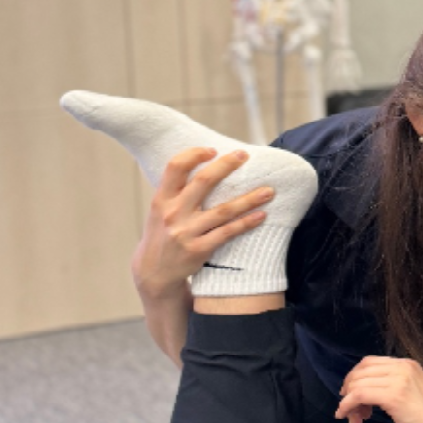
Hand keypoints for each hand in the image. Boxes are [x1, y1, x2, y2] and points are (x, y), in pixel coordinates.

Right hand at [131, 147, 272, 297]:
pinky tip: (261, 215)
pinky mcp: (199, 249)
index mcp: (162, 199)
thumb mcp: (159, 210)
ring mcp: (187, 232)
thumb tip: (206, 165)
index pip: (175, 167)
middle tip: (244, 155)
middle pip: (203, 182)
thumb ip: (176, 191)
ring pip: (224, 210)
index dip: (194, 154)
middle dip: (226, 165)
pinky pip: (228, 233)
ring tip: (269, 191)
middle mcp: (173, 213)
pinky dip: (246, 223)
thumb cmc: (162, 234)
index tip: (213, 150)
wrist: (154, 272)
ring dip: (249, 199)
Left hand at [335, 356, 422, 422]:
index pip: (369, 363)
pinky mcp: (394, 396)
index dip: (355, 379)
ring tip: (355, 419)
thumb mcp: (412, 392)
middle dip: (349, 391)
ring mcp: (399, 380)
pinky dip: (347, 406)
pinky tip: (349, 418)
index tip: (352, 398)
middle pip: (360, 371)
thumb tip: (364, 391)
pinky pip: (359, 395)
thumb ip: (393, 385)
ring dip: (348, 402)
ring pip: (357, 383)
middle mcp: (402, 367)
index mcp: (407, 364)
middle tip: (351, 412)